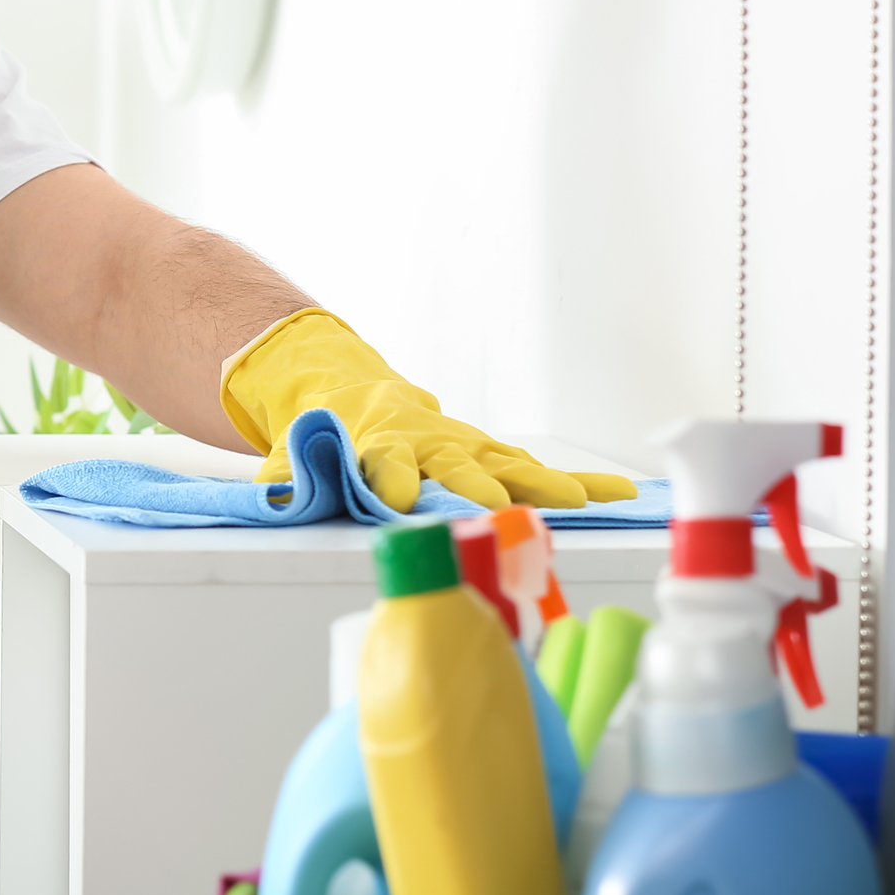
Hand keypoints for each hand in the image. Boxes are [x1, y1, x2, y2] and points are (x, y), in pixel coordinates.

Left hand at [218, 309, 638, 512]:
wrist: (345, 386)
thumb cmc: (321, 429)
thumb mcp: (292, 449)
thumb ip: (288, 473)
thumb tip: (277, 494)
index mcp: (374, 439)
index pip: (383, 458)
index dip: (390, 475)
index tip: (396, 497)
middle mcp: (425, 438)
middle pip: (453, 461)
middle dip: (475, 485)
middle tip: (496, 507)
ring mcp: (460, 444)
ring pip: (505, 463)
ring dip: (542, 483)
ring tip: (582, 501)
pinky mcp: (485, 453)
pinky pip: (533, 468)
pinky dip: (576, 481)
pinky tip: (617, 493)